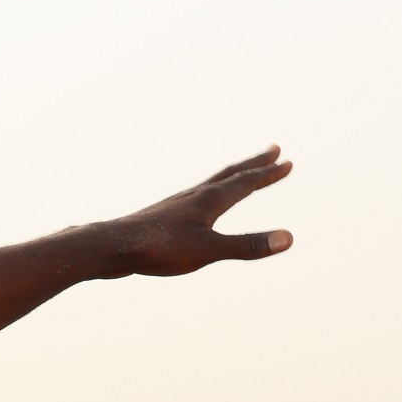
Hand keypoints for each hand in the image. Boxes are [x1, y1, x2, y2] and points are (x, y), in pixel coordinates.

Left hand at [102, 146, 293, 276]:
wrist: (112, 247)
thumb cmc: (159, 249)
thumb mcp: (209, 251)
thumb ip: (248, 246)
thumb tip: (288, 238)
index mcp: (209, 200)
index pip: (246, 182)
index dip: (268, 174)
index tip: (287, 162)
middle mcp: (195, 195)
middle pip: (231, 174)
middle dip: (255, 164)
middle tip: (273, 150)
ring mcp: (178, 204)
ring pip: (212, 183)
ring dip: (233, 175)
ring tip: (242, 173)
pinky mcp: (165, 216)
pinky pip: (196, 198)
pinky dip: (210, 193)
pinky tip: (203, 204)